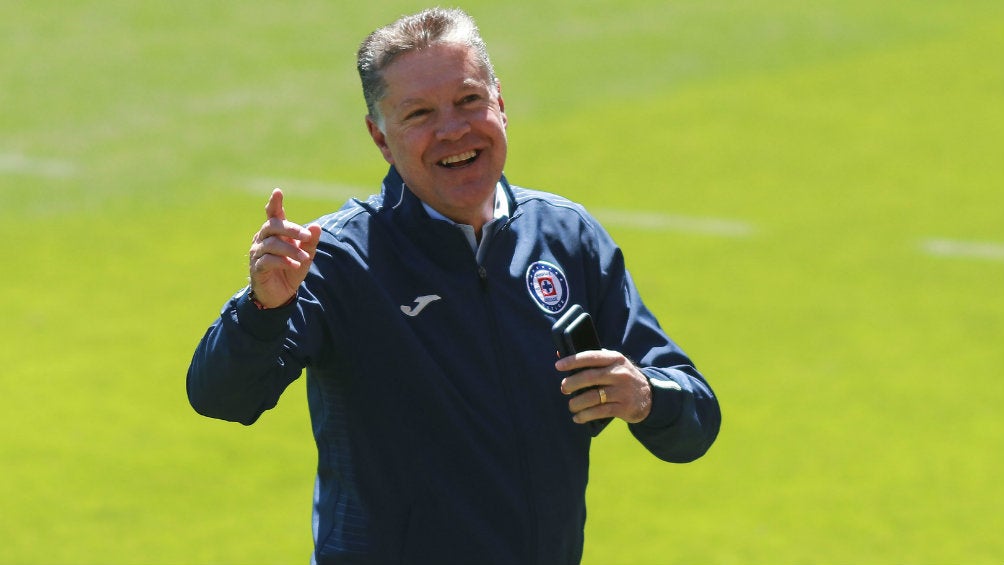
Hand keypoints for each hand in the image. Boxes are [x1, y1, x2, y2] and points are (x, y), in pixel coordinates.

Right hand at [248, 189, 321, 307]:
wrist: (281, 295)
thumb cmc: (292, 269)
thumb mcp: (305, 255)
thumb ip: (310, 242)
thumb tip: (316, 226)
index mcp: (275, 233)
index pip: (273, 214)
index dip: (274, 203)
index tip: (278, 192)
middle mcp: (263, 239)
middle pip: (272, 226)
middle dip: (291, 229)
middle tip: (307, 237)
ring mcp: (258, 253)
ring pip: (272, 244)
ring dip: (291, 250)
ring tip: (304, 259)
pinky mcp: (257, 268)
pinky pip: (267, 260)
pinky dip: (283, 262)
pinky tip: (294, 266)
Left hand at [557, 350, 651, 423]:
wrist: (649, 396)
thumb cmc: (622, 377)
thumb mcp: (613, 364)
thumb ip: (591, 360)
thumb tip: (559, 354)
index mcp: (615, 359)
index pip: (591, 357)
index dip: (573, 360)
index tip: (558, 366)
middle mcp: (619, 374)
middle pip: (589, 377)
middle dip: (572, 383)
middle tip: (564, 388)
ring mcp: (622, 391)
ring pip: (592, 397)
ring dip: (576, 403)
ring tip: (572, 405)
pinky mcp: (623, 408)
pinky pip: (599, 412)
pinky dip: (585, 416)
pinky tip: (578, 417)